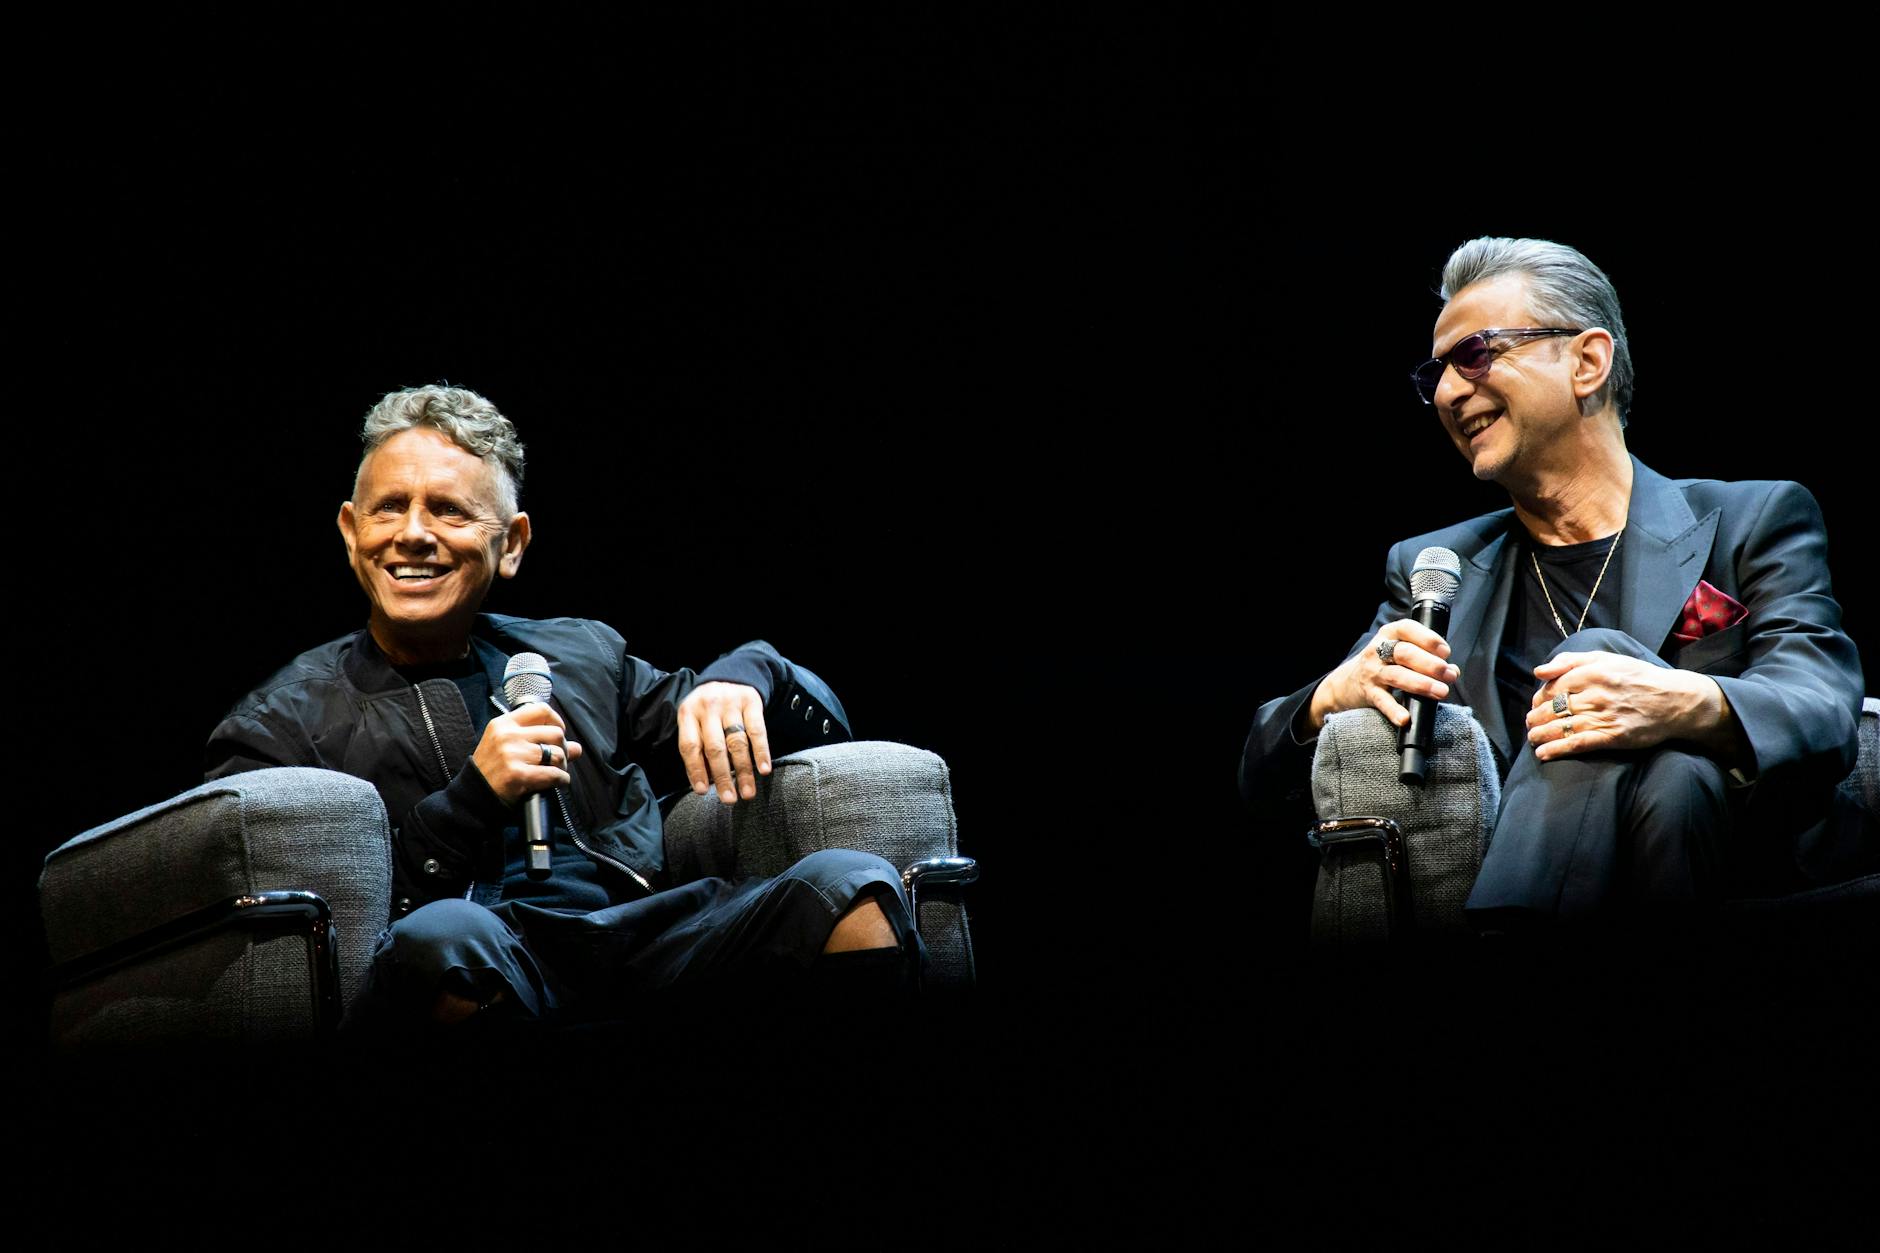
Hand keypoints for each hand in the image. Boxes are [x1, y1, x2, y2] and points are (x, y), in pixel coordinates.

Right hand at [473, 703, 582, 804]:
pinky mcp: (518, 775)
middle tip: (559, 760)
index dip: (557, 722)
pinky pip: (554, 774)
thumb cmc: (493, 770)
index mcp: (504, 723)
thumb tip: (577, 747)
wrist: (474, 795)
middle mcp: (508, 735)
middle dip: (563, 748)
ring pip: (558, 754)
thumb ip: (540, 741)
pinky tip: (559, 782)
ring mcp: (512, 755)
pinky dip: (562, 779)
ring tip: (556, 771)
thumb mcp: (508, 746)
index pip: (541, 710)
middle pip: (555, 733)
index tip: (559, 734)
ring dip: (563, 765)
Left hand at [676, 681, 770, 802]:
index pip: (690, 746)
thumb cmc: (709, 710)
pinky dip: (761, 752)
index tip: (703, 792)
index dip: (695, 770)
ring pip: (737, 742)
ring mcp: (730, 702)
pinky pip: (757, 731)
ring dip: (743, 771)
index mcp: (688, 713)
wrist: (731, 675)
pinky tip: (763, 770)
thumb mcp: (695, 721)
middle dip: (722, 776)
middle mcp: (707, 706)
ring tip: (747, 792)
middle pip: (714, 747)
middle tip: (729, 799)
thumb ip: (697, 748)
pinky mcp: (751, 701)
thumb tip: (705, 783)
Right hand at [1309, 619, 1459, 732]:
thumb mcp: (1401, 654)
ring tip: (1441, 692)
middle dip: (1431, 664)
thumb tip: (1453, 671)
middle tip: (1449, 676)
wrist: (1346, 683)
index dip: (1428, 639)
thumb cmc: (1384, 664)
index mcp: (1389, 635)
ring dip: (1421, 684)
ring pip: (1397, 676)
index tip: (1445, 652)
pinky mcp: (1369, 693)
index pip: (1407, 629)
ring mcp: (1372, 672)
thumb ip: (1427, 659)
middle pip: (1405, 653)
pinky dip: (1394, 710)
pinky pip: (1382, 702)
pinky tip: (1405, 718)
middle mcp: (1378, 651)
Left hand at [1526, 650, 1726, 760]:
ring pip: (1562, 726)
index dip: (1539, 698)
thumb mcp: (1606, 659)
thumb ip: (1571, 661)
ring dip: (1541, 735)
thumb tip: (1538, 671)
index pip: (1553, 687)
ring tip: (1532, 739)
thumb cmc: (1638, 678)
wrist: (1676, 701)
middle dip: (1536, 718)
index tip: (1535, 704)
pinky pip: (1578, 743)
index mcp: (1594, 673)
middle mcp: (1597, 694)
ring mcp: (1605, 716)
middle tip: (1529, 724)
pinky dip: (1557, 749)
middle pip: (1554, 708)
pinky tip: (1544, 754)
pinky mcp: (1613, 736)